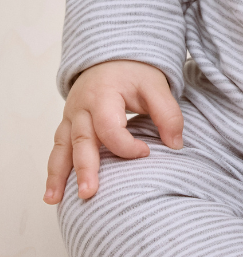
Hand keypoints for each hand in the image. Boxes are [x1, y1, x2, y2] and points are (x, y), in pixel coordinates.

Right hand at [44, 60, 182, 203]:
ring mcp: (71, 117)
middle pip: (82, 141)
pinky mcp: (68, 125)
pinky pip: (58, 149)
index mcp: (103, 95)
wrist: (112, 57)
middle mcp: (82, 108)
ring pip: (62, 148)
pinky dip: (54, 171)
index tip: (147, 153)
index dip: (128, 146)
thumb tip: (176, 145)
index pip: (110, 128)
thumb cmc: (135, 73)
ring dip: (58, 175)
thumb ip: (168, 114)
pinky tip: (53, 194)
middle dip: (85, 169)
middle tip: (89, 193)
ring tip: (54, 199)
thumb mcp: (156, 85)